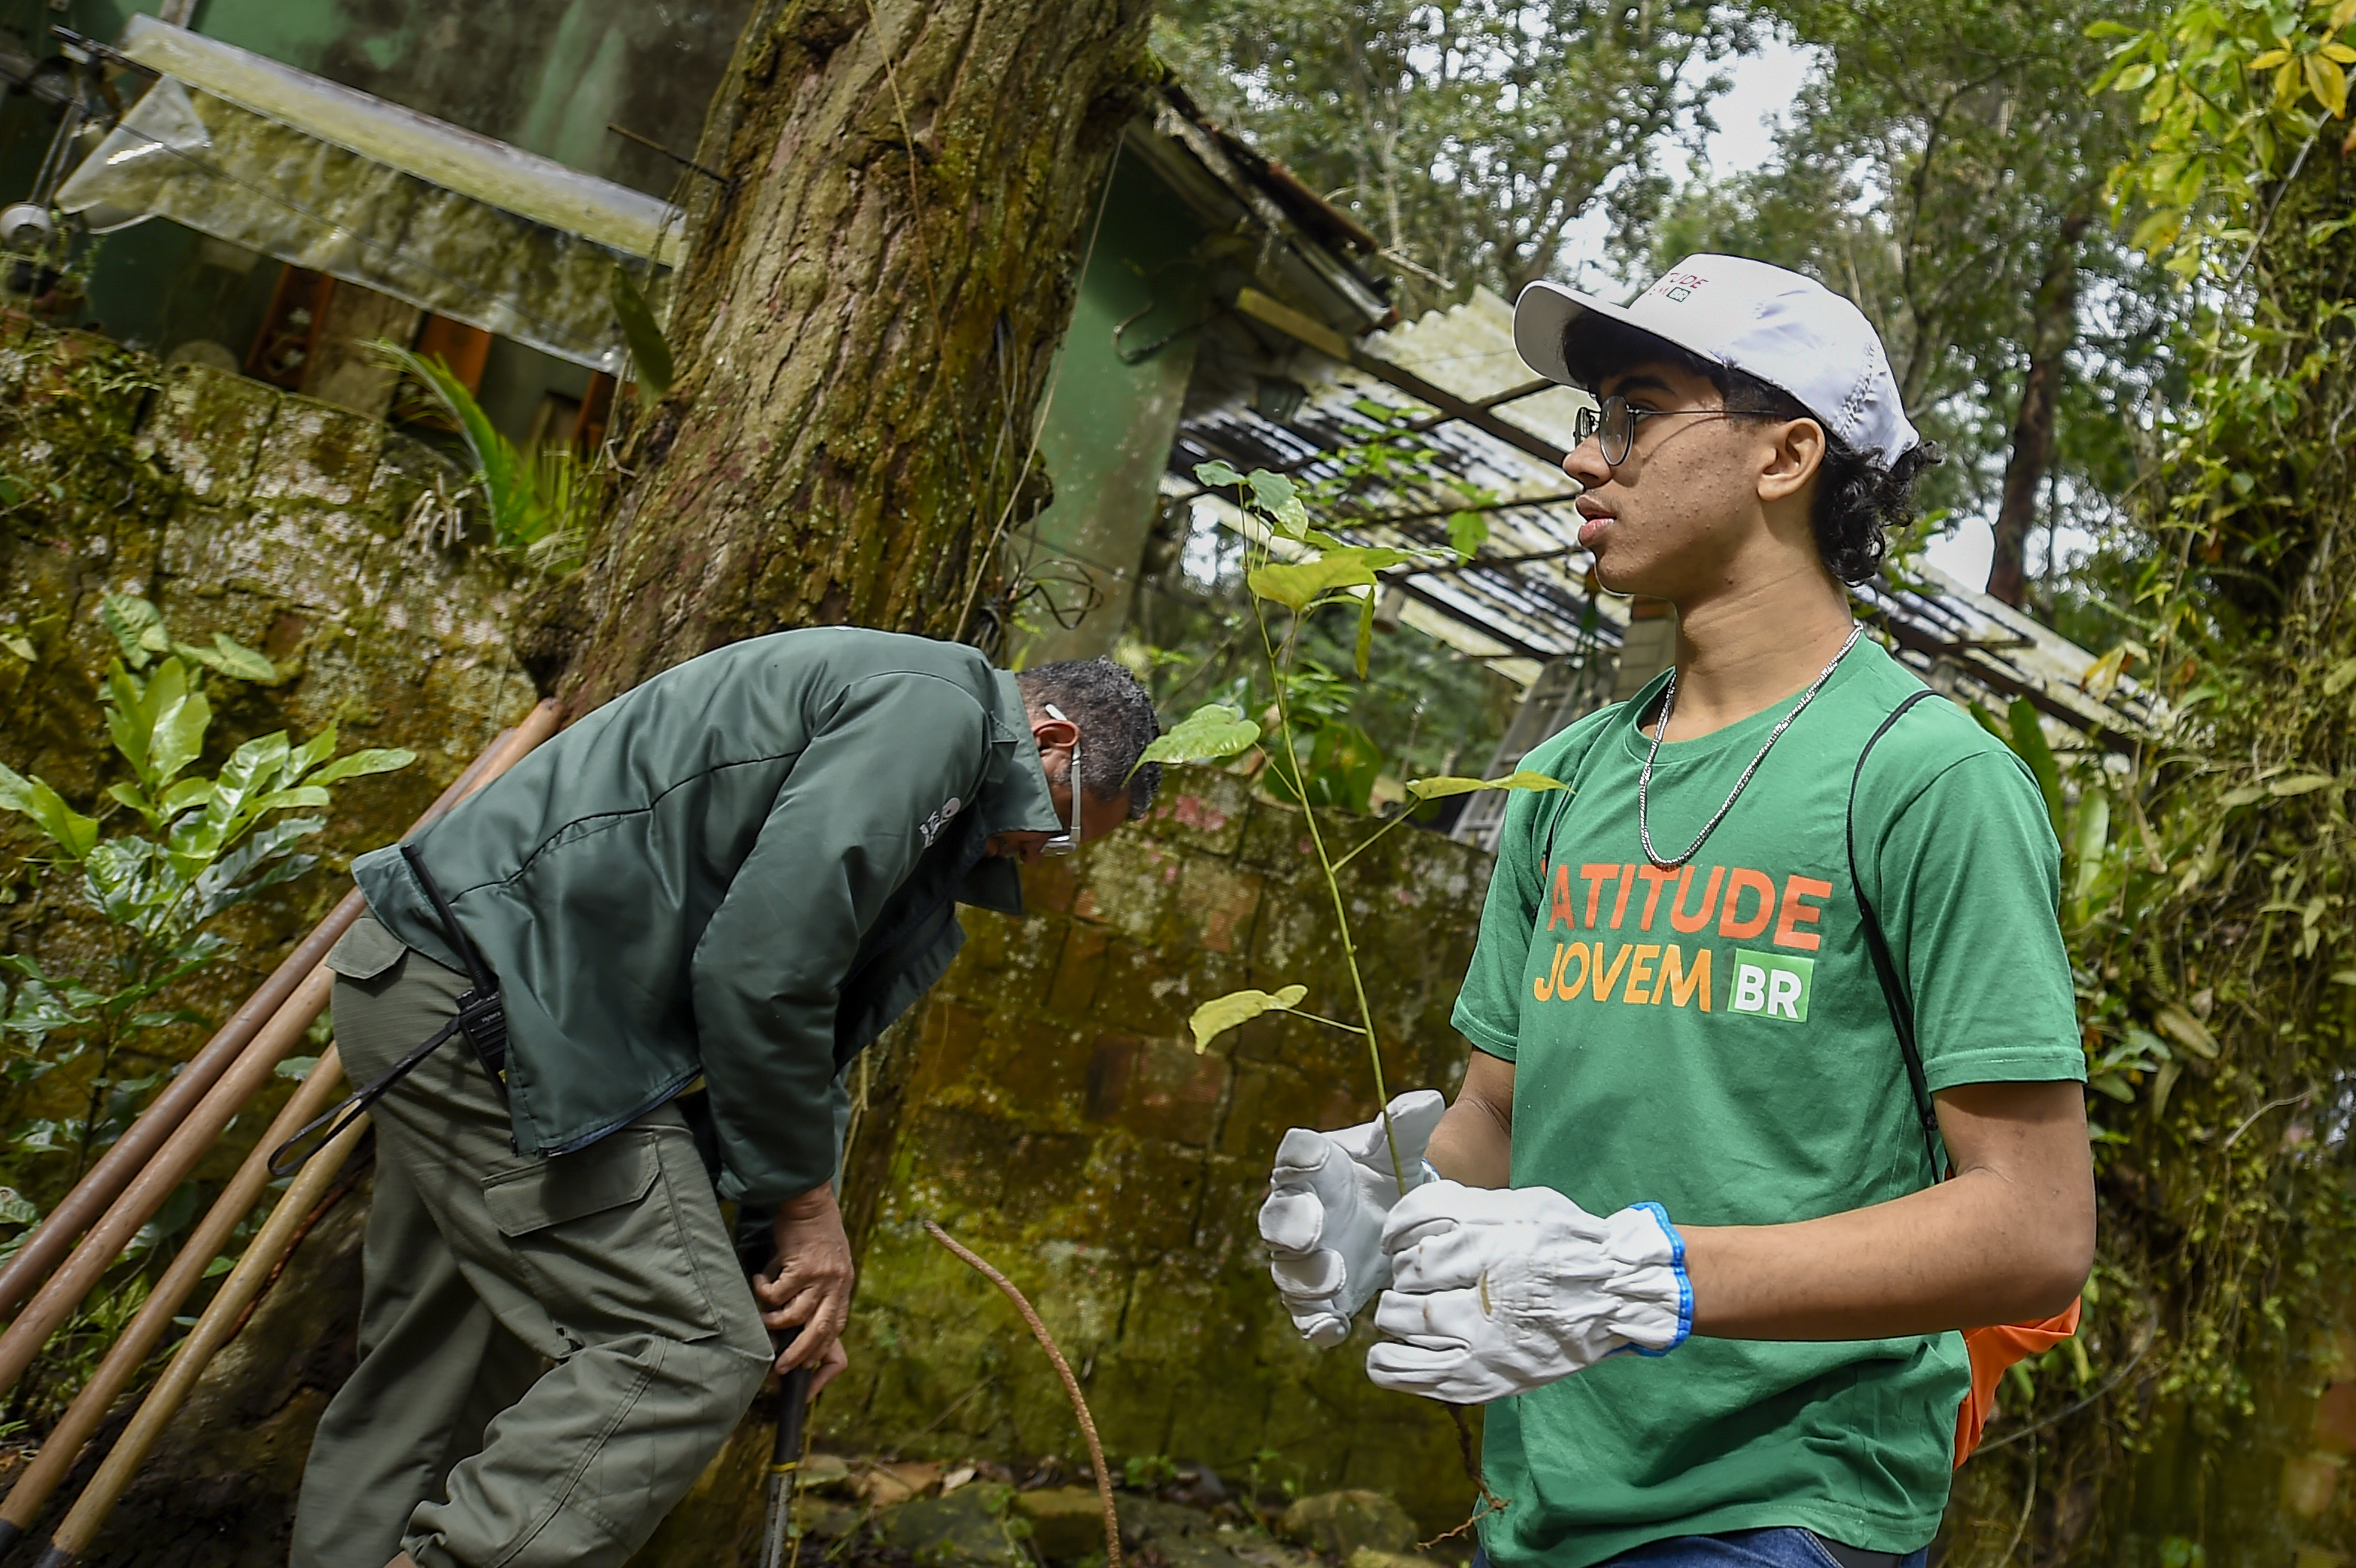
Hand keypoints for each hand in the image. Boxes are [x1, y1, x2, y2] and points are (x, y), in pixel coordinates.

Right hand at [757, 1185, 854, 1391]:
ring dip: (774, 1322)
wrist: (810, 1200)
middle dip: (799, 1354)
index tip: (806, 1370)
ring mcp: (821, 1276)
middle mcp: (837, 1284)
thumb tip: (794, 1324)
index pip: (836, 1328)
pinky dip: (764, 1291)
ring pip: (795, 1315)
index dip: (821, 1352)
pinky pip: (777, 1293)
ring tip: (762, 1319)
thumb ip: (817, 1291)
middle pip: (820, 1331)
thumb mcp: (826, 1264)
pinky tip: (758, 1281)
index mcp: (843, 1286)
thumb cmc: (813, 1233)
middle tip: (781, 1368)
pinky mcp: (802, 1266)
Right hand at [1258, 1090, 1446, 1345]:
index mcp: (1311, 1166)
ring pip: (1286, 1270)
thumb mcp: (1399, 1150)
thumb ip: (1406, 1126)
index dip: (1301, 1156)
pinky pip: (1306, 1315)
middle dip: (1290, 1225)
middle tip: (1312, 1231)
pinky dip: (1316, 1324)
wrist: (1397, 1222)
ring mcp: (1304, 1258)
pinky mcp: (1319, 1298)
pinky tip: (1334, 1330)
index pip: (1295, 1154)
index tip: (1319, 1156)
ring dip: (1305, 1277)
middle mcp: (1297, 1210)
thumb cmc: (1387, 1176)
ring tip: (1336, 1279)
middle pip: (1276, 1217)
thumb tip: (1429, 1099)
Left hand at [1365, 1180, 1689, 1403]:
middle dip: (1404, 1272)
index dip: (1396, 1233)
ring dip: (1394, 1311)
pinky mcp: (1480, 1379)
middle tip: (1415, 1276)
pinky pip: (1411, 1374)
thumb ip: (1467, 1206)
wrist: (1613, 1297)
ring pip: (1404, 1321)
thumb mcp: (1524, 1203)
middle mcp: (1484, 1292)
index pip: (1413, 1230)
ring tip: (1407, 1309)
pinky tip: (1389, 1350)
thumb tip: (1410, 1220)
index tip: (1399, 1240)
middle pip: (1408, 1275)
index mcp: (1493, 1242)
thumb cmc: (1567, 1245)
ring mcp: (1482, 1341)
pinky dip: (1387, 1362)